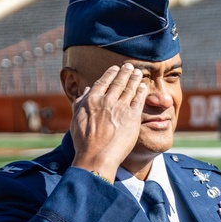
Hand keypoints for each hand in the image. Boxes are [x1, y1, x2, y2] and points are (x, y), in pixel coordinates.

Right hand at [70, 63, 147, 177]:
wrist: (97, 156)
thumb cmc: (84, 142)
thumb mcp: (76, 120)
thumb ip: (81, 103)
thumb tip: (87, 90)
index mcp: (91, 100)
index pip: (103, 82)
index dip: (110, 74)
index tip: (115, 68)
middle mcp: (106, 101)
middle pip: (118, 83)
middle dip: (124, 72)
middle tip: (129, 66)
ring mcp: (120, 108)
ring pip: (129, 89)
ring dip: (134, 79)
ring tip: (138, 72)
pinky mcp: (132, 117)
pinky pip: (138, 100)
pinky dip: (141, 91)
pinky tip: (144, 86)